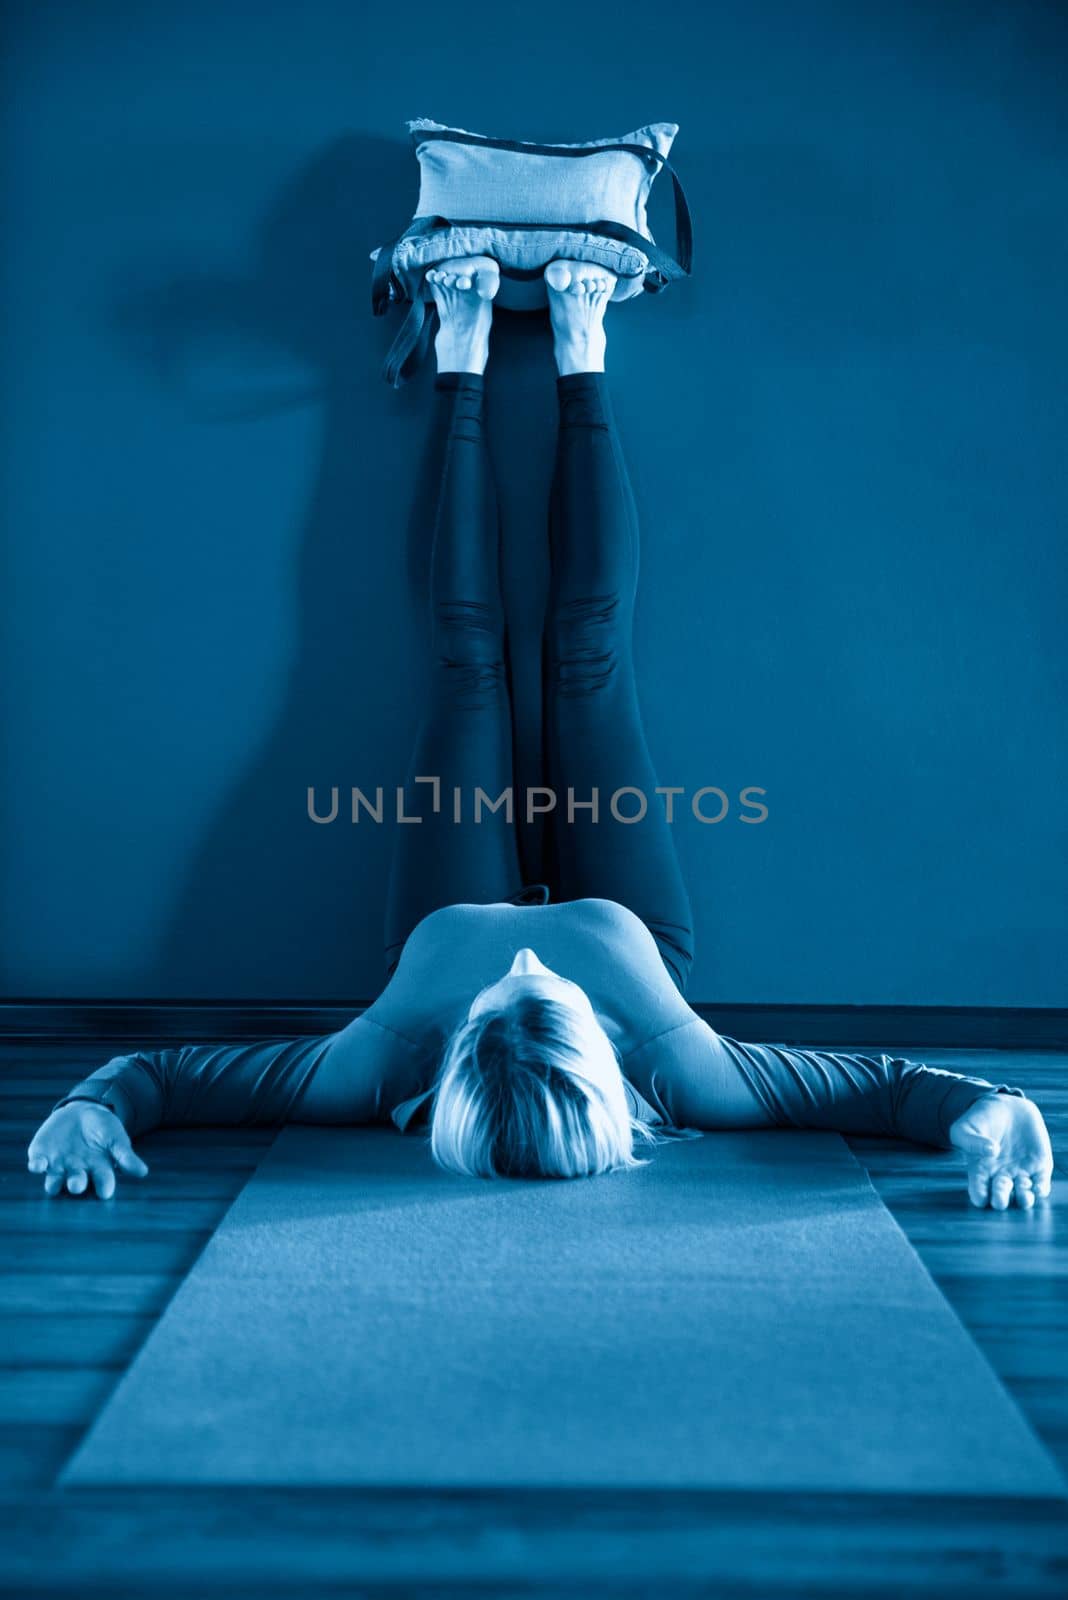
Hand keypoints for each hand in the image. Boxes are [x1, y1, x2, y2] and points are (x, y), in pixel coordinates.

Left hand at [27, 1103, 148, 1198]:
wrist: (83, 1112)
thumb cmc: (104, 1129)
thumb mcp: (117, 1138)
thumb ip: (126, 1155)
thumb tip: (143, 1172)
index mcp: (98, 1170)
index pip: (102, 1182)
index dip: (103, 1187)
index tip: (105, 1192)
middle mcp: (78, 1172)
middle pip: (76, 1184)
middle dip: (76, 1185)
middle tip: (78, 1184)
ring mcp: (59, 1166)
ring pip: (54, 1182)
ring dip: (54, 1182)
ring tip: (55, 1181)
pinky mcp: (43, 1156)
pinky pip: (38, 1165)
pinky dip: (36, 1166)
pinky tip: (37, 1164)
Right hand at [949, 1093, 1053, 1210]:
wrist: (1005, 1106)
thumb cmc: (980, 1119)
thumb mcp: (964, 1127)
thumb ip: (970, 1141)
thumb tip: (991, 1152)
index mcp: (980, 1172)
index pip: (979, 1193)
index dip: (980, 1197)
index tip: (981, 1196)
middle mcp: (1000, 1177)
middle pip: (1002, 1199)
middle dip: (1001, 1200)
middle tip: (1000, 1193)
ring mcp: (1020, 1173)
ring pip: (1023, 1197)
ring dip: (1023, 1199)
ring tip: (1022, 1189)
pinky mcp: (1039, 1166)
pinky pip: (1042, 1185)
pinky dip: (1041, 1190)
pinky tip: (1037, 1186)